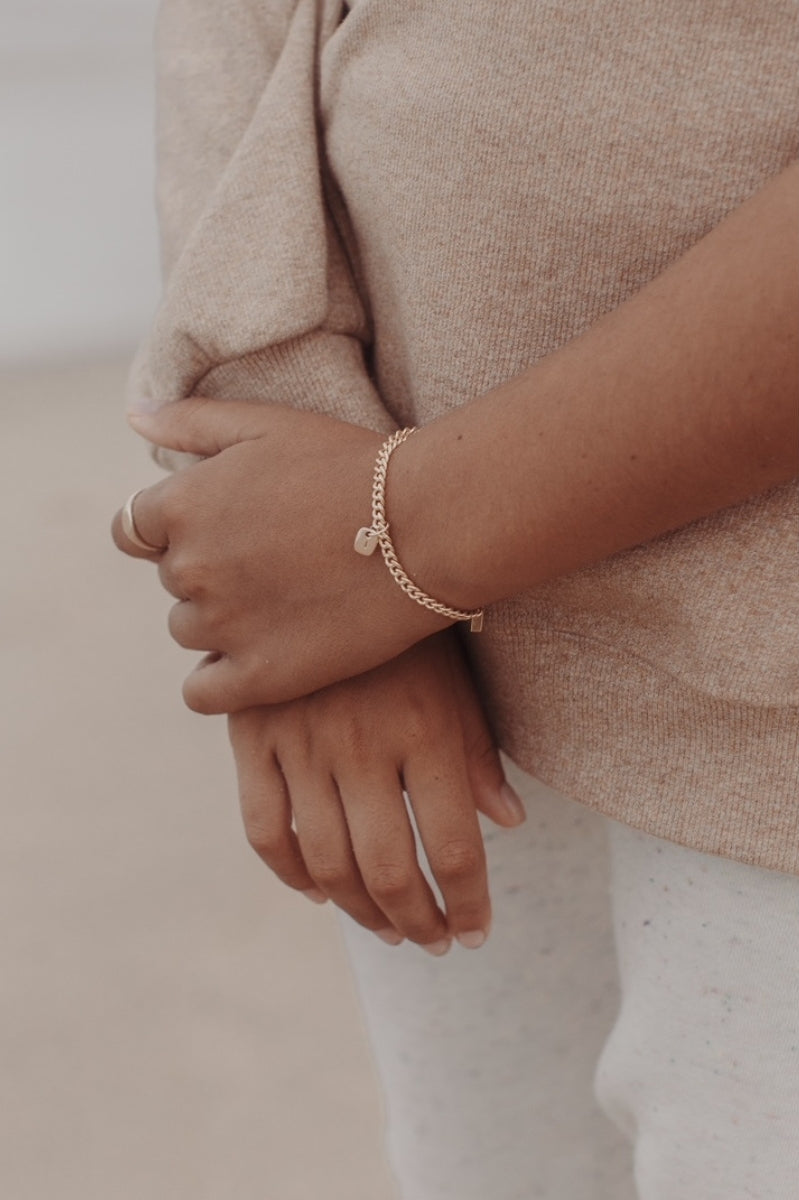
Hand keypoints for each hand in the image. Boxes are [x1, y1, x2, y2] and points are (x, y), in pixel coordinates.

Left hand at [111, 400, 449, 713]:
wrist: (428, 526)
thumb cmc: (353, 467)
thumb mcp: (269, 423)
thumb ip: (192, 420)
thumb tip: (135, 416)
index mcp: (182, 505)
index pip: (134, 530)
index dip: (178, 529)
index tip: (227, 528)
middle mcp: (190, 567)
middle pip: (173, 579)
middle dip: (212, 569)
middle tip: (277, 558)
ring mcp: (223, 626)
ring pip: (190, 632)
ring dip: (223, 621)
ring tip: (287, 600)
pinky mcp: (259, 676)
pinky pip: (203, 693)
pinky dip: (221, 678)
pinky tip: (263, 656)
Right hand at [229, 634, 525, 951]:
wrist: (326, 552)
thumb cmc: (410, 623)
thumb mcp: (458, 677)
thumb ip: (478, 754)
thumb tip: (508, 824)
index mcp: (423, 729)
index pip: (453, 848)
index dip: (468, 903)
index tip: (475, 932)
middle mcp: (361, 744)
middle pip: (388, 870)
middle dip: (417, 921)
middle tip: (432, 941)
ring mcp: (299, 742)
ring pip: (326, 862)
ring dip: (361, 912)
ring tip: (389, 927)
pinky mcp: (252, 736)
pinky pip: (264, 829)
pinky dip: (290, 874)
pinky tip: (320, 891)